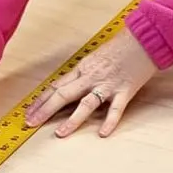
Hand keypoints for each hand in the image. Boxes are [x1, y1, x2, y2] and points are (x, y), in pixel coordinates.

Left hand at [26, 28, 156, 137]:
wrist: (144, 38)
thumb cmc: (121, 46)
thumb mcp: (95, 58)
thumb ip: (82, 73)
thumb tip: (69, 87)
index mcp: (82, 68)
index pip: (55, 86)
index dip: (40, 100)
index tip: (28, 112)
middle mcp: (91, 77)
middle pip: (63, 95)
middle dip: (45, 110)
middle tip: (31, 123)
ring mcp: (107, 84)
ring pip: (86, 104)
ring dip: (72, 120)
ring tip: (60, 134)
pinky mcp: (125, 90)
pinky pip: (115, 109)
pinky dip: (109, 121)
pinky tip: (102, 133)